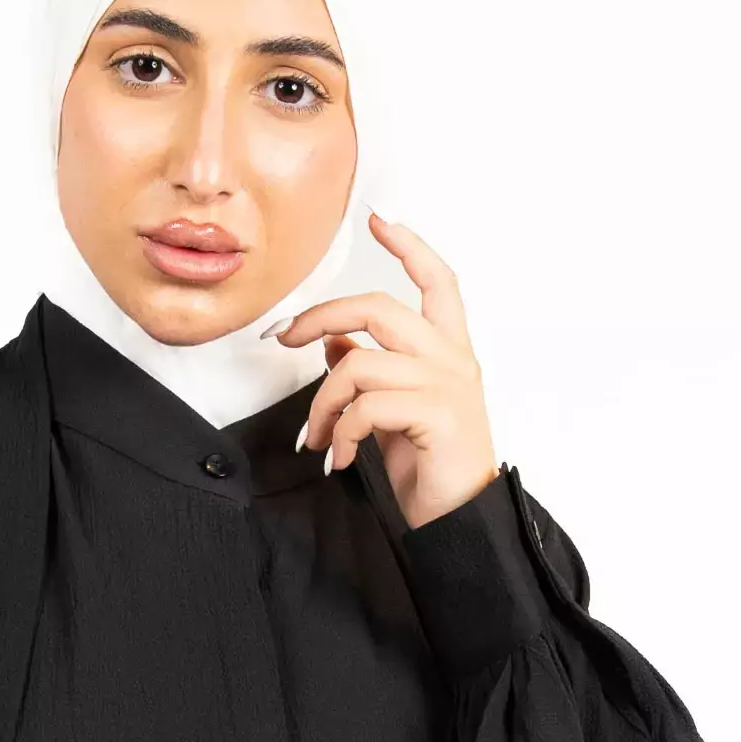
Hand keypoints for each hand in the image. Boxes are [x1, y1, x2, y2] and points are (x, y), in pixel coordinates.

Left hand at [276, 213, 498, 533]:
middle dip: (319, 316)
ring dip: (321, 403)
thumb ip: (369, 372)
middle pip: (377, 307)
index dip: (409, 246)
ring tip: (315, 438)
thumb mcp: (392, 413)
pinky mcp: (436, 415)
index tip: (378, 220)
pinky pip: (365, 407)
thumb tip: (333, 345)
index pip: (438, 280)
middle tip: (281, 337)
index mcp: (449, 350)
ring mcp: (446, 385)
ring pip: (359, 364)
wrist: (459, 522)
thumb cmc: (429, 467)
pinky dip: (338, 433)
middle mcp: (452, 359)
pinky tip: (336, 458)